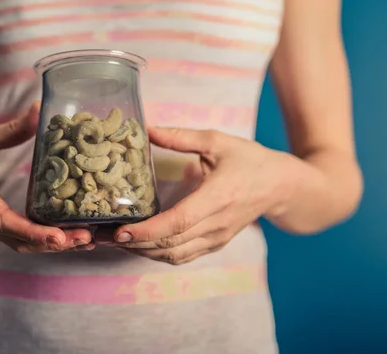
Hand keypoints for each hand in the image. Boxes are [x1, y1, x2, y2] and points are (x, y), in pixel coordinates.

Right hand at [0, 103, 93, 252]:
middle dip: (54, 243)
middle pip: (20, 241)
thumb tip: (39, 109)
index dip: (32, 232)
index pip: (5, 222)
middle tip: (87, 238)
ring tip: (87, 239)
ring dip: (53, 245)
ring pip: (22, 245)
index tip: (58, 238)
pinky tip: (70, 234)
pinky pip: (21, 239)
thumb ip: (9, 130)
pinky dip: (45, 240)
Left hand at [99, 126, 291, 264]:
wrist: (281, 186)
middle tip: (105, 235)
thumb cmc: (250, 160)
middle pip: (171, 244)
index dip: (148, 231)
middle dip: (135, 244)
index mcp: (218, 196)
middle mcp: (217, 223)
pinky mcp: (216, 243)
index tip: (122, 231)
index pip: (179, 222)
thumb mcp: (218, 141)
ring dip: (144, 252)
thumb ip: (182, 137)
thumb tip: (147, 130)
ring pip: (175, 256)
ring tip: (116, 240)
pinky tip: (140, 244)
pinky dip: (159, 255)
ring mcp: (217, 238)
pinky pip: (184, 256)